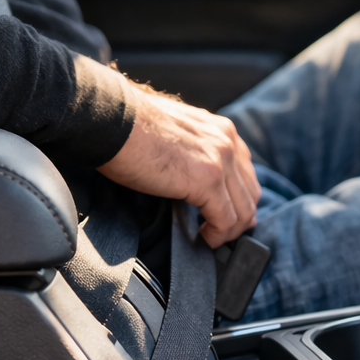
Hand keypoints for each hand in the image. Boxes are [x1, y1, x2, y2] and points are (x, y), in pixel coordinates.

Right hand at [99, 83, 259, 247]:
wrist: (110, 120)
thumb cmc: (129, 127)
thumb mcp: (176, 132)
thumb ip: (193, 150)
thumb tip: (192, 176)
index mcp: (221, 129)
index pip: (246, 172)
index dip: (240, 200)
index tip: (226, 217)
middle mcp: (227, 141)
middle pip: (250, 194)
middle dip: (239, 220)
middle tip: (220, 234)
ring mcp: (220, 160)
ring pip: (243, 211)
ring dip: (229, 232)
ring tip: (210, 239)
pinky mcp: (207, 180)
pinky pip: (225, 220)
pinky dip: (217, 236)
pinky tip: (203, 239)